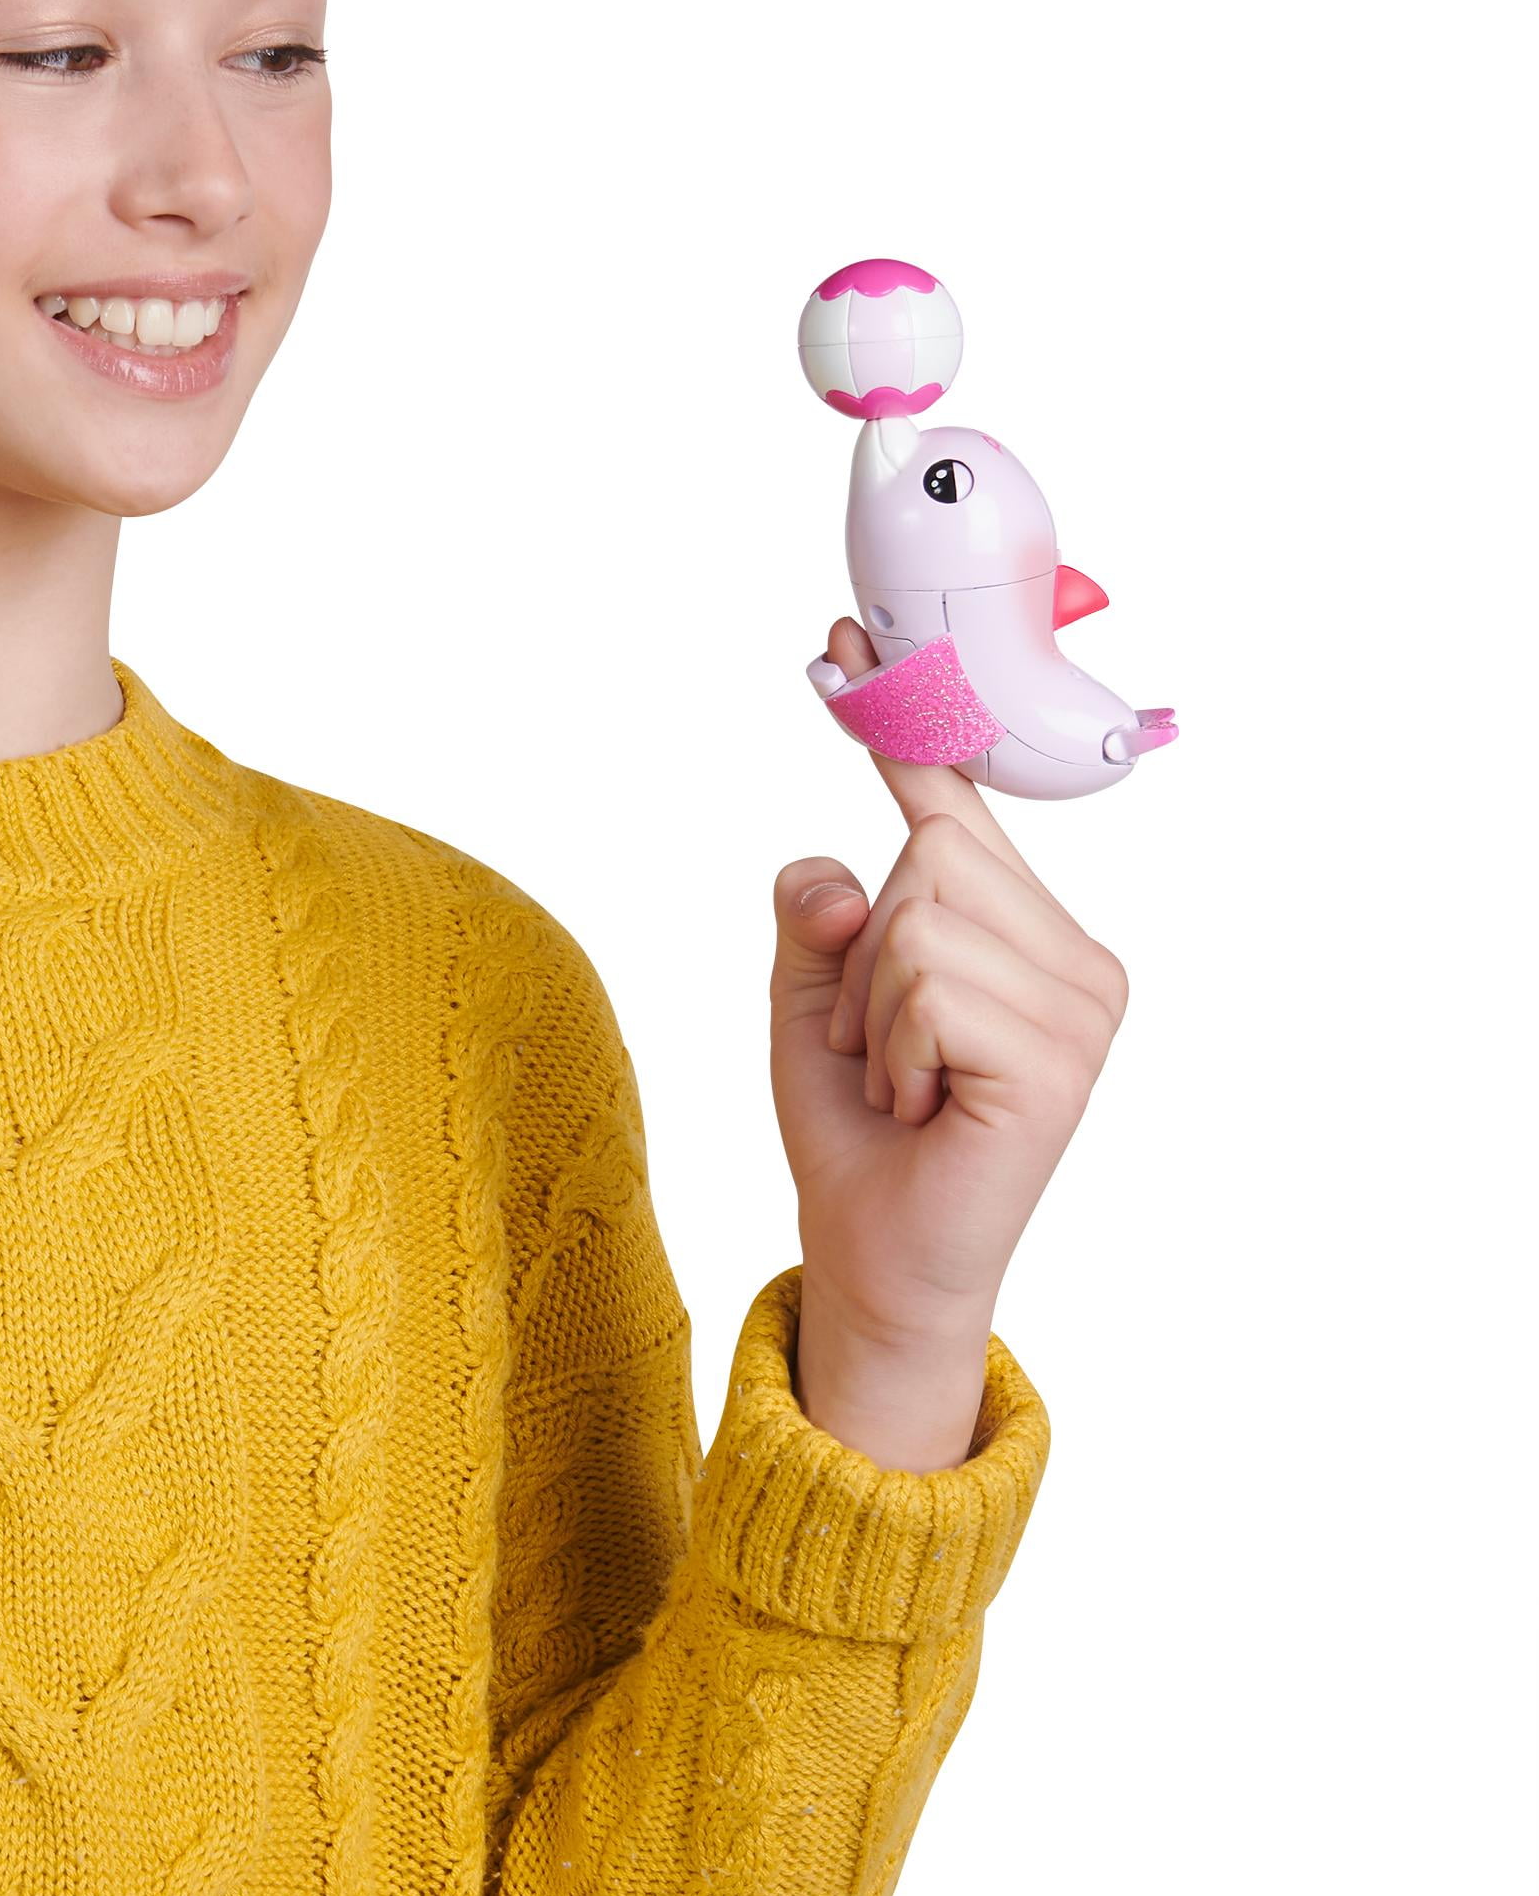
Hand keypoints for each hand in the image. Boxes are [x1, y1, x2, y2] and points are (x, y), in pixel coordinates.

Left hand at [769, 616, 1130, 1465]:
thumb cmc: (856, 1130)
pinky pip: (927, 982)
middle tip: (884, 1054)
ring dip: (871, 1011)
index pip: (959, 811)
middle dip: (861, 959)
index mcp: (1032, 934)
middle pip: (927, 858)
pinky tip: (923, 1106)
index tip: (846, 638)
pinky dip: (891, 1048)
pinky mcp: (1058, 1059)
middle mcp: (1078, 959)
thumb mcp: (812, 995)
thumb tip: (832, 870)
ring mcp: (1083, 1008)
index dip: (907, 726)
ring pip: (917, 916)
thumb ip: (819, 910)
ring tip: (904, 1083)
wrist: (875, 1257)